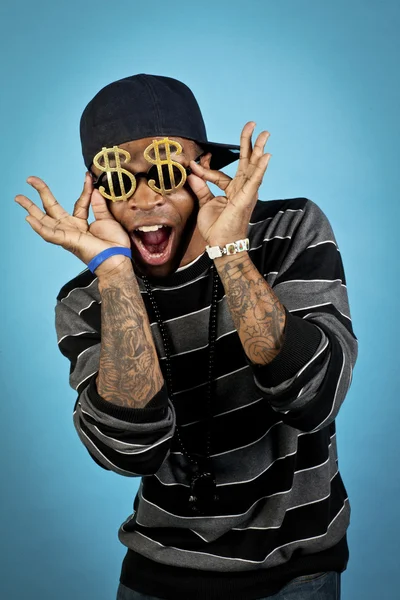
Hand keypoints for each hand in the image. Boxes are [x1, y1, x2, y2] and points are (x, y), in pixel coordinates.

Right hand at [15, 173, 130, 275]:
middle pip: (52, 207)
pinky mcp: (67, 241)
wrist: (117, 259)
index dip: (85, 188)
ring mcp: (67, 234)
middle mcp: (71, 227)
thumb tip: (94, 189)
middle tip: (29, 179)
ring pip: (45, 220)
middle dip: (40, 192)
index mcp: (81, 222)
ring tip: (19, 198)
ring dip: (31, 209)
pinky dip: (39, 227)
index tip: (88, 175)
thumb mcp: (107, 219)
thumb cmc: (114, 244)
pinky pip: (50, 235)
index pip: (80, 201)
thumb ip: (99, 205)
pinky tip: (29, 219)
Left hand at [188, 122, 270, 246]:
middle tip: (253, 124)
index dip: (205, 168)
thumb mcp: (205, 204)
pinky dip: (260, 168)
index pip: (220, 173)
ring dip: (259, 149)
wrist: (221, 245)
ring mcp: (246, 193)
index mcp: (232, 190)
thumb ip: (201, 187)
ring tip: (265, 134)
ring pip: (253, 167)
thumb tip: (193, 172)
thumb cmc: (216, 228)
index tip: (193, 165)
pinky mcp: (246, 198)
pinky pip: (254, 180)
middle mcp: (242, 189)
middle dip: (249, 143)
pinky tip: (266, 156)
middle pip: (246, 162)